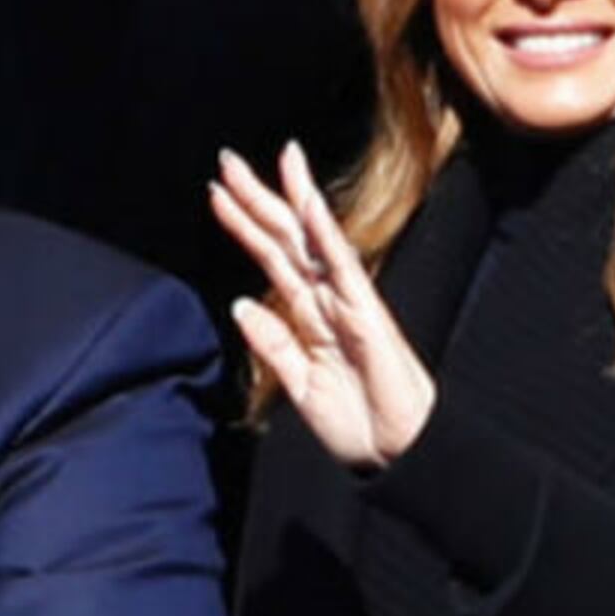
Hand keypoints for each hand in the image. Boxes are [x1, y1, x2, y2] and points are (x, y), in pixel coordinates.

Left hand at [213, 141, 433, 471]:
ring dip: (291, 200)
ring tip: (273, 160)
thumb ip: (273, 345)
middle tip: (227, 161)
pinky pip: (342, 267)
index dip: (246, 225)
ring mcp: (348, 302)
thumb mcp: (299, 385)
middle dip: (257, 199)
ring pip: (312, 242)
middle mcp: (328, 300)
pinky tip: (310, 204)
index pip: (273, 258)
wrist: (396, 454)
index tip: (218, 193)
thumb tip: (239, 306)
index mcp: (311, 315)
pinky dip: (326, 234)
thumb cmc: (357, 422)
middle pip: (286, 239)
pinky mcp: (366, 314)